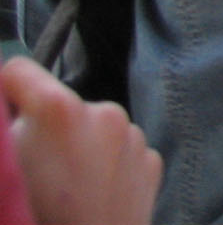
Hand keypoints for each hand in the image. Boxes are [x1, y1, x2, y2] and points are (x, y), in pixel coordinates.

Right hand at [2, 57, 160, 224]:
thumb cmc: (36, 217)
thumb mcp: (5, 174)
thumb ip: (8, 135)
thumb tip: (9, 115)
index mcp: (59, 111)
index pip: (19, 70)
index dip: (4, 89)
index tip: (3, 107)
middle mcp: (102, 112)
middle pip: (57, 106)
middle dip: (39, 132)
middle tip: (29, 174)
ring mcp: (132, 135)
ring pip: (89, 130)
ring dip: (73, 151)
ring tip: (61, 195)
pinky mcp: (150, 159)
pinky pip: (116, 152)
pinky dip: (101, 168)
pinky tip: (88, 201)